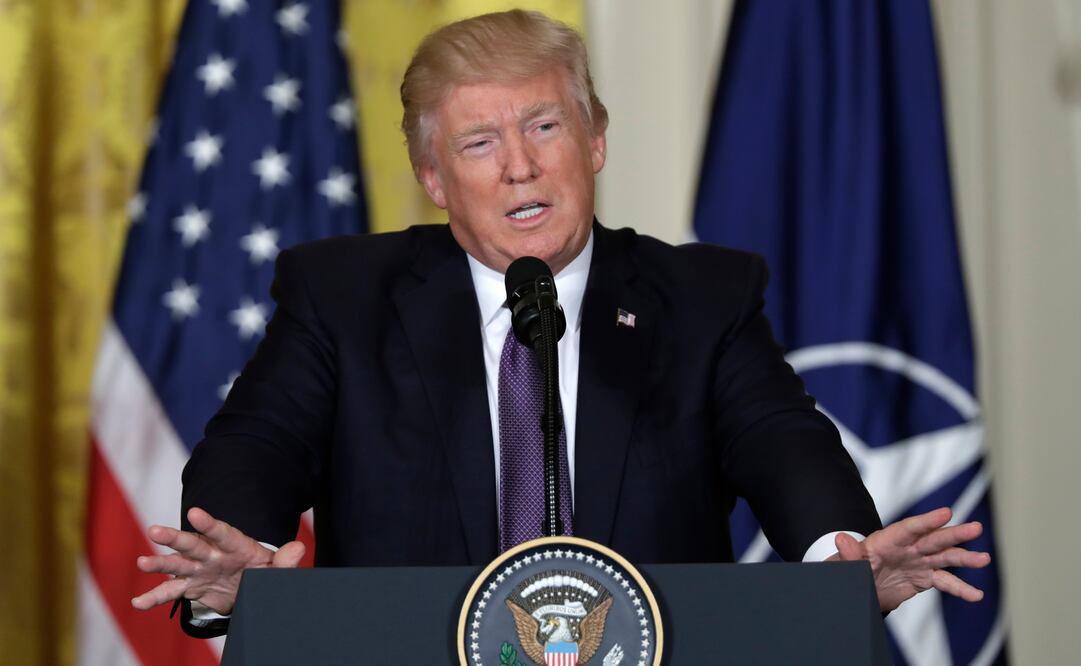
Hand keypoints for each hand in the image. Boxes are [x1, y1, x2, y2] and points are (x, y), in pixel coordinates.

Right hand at [131, 507, 305, 614]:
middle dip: (174, 539)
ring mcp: (199, 569)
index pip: (223, 533)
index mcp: (235, 545)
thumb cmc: (263, 570)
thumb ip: (285, 561)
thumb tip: (299, 549)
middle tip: (154, 530)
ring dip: (159, 563)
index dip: (210, 523)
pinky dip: (154, 598)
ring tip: (141, 563)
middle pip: (192, 544)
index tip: (195, 513)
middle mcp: (212, 554)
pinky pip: (170, 592)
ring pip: (176, 565)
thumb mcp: (276, 568)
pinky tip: (137, 603)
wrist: (249, 582)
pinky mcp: (190, 585)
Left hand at [829, 506, 990, 611]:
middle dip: (954, 534)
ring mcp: (918, 561)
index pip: (908, 528)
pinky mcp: (924, 577)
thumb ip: (849, 555)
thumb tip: (840, 538)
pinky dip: (961, 588)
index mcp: (886, 540)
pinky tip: (977, 595)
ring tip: (984, 559)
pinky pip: (945, 581)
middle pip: (933, 538)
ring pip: (945, 557)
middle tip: (976, 528)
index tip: (947, 512)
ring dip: (965, 558)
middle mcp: (906, 548)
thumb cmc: (849, 569)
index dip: (927, 521)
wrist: (857, 584)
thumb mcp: (846, 565)